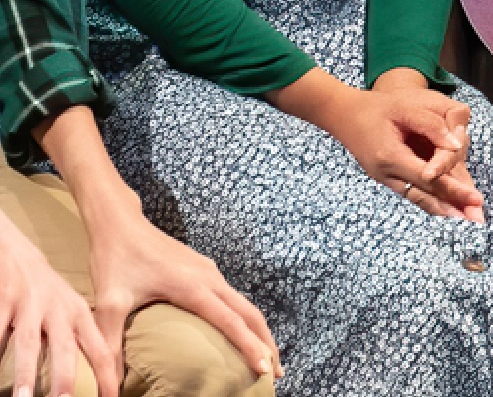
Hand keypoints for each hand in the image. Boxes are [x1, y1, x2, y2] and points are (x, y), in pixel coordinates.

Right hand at [0, 212, 114, 396]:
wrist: (20, 255)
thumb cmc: (48, 293)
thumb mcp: (69, 310)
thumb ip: (77, 340)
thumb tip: (92, 380)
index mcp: (79, 315)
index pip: (100, 349)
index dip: (107, 376)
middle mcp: (57, 310)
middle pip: (64, 347)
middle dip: (65, 378)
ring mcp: (30, 306)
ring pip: (28, 343)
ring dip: (25, 372)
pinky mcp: (4, 300)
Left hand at [86, 200, 280, 385]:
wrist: (120, 222)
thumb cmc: (115, 261)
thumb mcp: (107, 308)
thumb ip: (109, 351)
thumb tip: (106, 393)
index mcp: (194, 287)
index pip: (231, 322)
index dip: (250, 347)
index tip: (265, 370)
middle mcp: (210, 278)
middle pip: (249, 312)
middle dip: (266, 341)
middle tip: (276, 373)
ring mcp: (209, 271)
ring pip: (244, 303)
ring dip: (258, 329)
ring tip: (264, 357)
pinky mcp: (204, 269)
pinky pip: (233, 297)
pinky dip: (244, 318)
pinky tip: (238, 331)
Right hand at [371, 69, 483, 222]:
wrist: (346, 115)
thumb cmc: (379, 107)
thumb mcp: (406, 108)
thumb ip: (432, 126)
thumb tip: (456, 144)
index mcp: (390, 156)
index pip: (429, 177)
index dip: (453, 189)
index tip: (475, 198)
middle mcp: (386, 174)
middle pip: (426, 194)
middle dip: (453, 207)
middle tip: (477, 221)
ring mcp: (385, 179)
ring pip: (419, 199)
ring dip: (443, 210)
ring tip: (466, 221)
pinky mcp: (387, 179)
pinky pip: (413, 193)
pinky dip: (430, 202)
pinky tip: (446, 211)